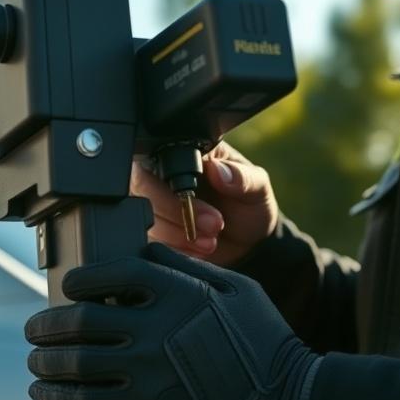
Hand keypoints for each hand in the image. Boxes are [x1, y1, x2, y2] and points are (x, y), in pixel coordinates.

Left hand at [25, 242, 320, 399]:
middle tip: (36, 327)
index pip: (109, 274)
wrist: (286, 396)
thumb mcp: (234, 287)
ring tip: (37, 363)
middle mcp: (156, 330)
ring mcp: (149, 375)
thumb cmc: (261, 338)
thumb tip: (143, 249)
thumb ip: (186, 267)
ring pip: (76, 366)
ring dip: (47, 364)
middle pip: (81, 320)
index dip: (80, 278)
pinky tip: (51, 396)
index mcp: (177, 292)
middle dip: (48, 324)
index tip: (68, 286)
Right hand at [131, 141, 278, 265]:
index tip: (204, 201)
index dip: (177, 179)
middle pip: (143, 185)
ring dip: (176, 233)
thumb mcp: (257, 186)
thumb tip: (217, 169)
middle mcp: (163, 173)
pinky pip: (147, 239)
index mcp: (187, 151)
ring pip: (143, 214)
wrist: (249, 244)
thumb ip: (242, 176)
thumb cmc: (250, 204)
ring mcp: (154, 202)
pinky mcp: (153, 230)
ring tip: (210, 241)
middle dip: (175, 210)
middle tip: (214, 225)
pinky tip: (198, 249)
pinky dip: (174, 248)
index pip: (163, 155)